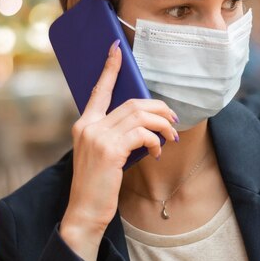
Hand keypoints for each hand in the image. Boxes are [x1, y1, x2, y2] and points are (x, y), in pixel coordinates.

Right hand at [59, 40, 177, 260]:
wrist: (86, 212)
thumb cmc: (100, 184)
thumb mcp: (106, 154)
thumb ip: (118, 135)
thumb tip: (146, 124)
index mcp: (85, 123)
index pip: (99, 89)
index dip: (110, 68)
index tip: (117, 48)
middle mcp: (88, 125)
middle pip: (133, 103)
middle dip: (159, 109)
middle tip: (174, 121)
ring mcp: (97, 136)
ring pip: (140, 116)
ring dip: (163, 125)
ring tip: (171, 138)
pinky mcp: (109, 150)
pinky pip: (142, 134)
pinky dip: (155, 141)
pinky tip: (157, 153)